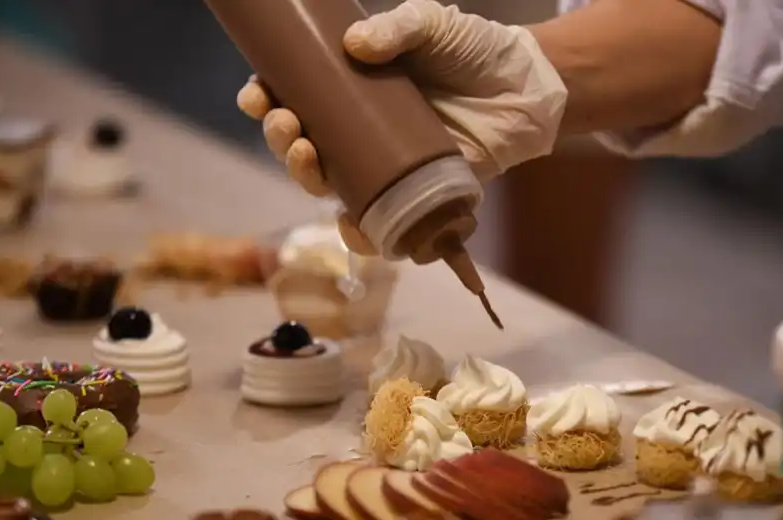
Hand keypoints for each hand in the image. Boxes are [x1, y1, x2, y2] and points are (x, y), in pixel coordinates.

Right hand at [237, 0, 566, 251]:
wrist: (525, 87)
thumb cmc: (473, 51)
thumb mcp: (431, 25)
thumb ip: (398, 27)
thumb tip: (356, 46)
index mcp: (349, 90)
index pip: (293, 97)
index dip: (264, 99)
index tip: (256, 93)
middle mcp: (357, 132)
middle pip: (300, 146)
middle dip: (280, 139)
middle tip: (286, 124)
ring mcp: (382, 166)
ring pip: (328, 185)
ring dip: (303, 177)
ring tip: (307, 155)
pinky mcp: (412, 195)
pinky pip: (377, 222)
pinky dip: (358, 232)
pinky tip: (347, 223)